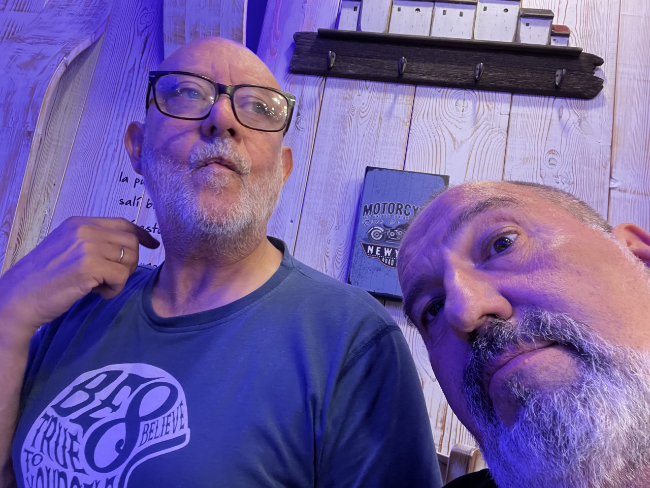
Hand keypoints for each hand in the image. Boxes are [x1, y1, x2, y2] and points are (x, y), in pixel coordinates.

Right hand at [0, 217, 159, 342]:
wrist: (18, 298)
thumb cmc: (43, 279)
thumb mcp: (68, 249)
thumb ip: (95, 242)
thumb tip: (129, 244)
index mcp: (79, 223)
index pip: (123, 223)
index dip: (141, 235)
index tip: (152, 244)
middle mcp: (84, 229)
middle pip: (131, 242)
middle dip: (129, 263)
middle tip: (112, 278)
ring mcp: (86, 246)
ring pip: (129, 260)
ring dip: (120, 278)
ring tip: (99, 286)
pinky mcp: (89, 266)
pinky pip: (121, 277)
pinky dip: (113, 290)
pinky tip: (96, 293)